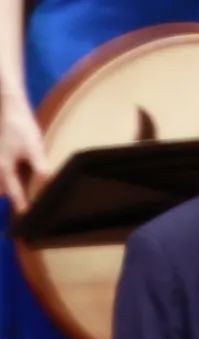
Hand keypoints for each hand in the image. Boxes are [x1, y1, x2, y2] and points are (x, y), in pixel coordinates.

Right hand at [0, 94, 48, 212]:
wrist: (10, 106)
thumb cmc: (21, 125)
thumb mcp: (35, 148)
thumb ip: (40, 169)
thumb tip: (47, 186)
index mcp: (5, 167)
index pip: (15, 195)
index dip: (23, 209)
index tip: (27, 224)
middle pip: (6, 192)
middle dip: (15, 202)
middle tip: (24, 217)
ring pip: (2, 185)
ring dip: (10, 192)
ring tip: (23, 204)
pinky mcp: (1, 157)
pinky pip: (3, 177)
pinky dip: (9, 183)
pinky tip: (17, 184)